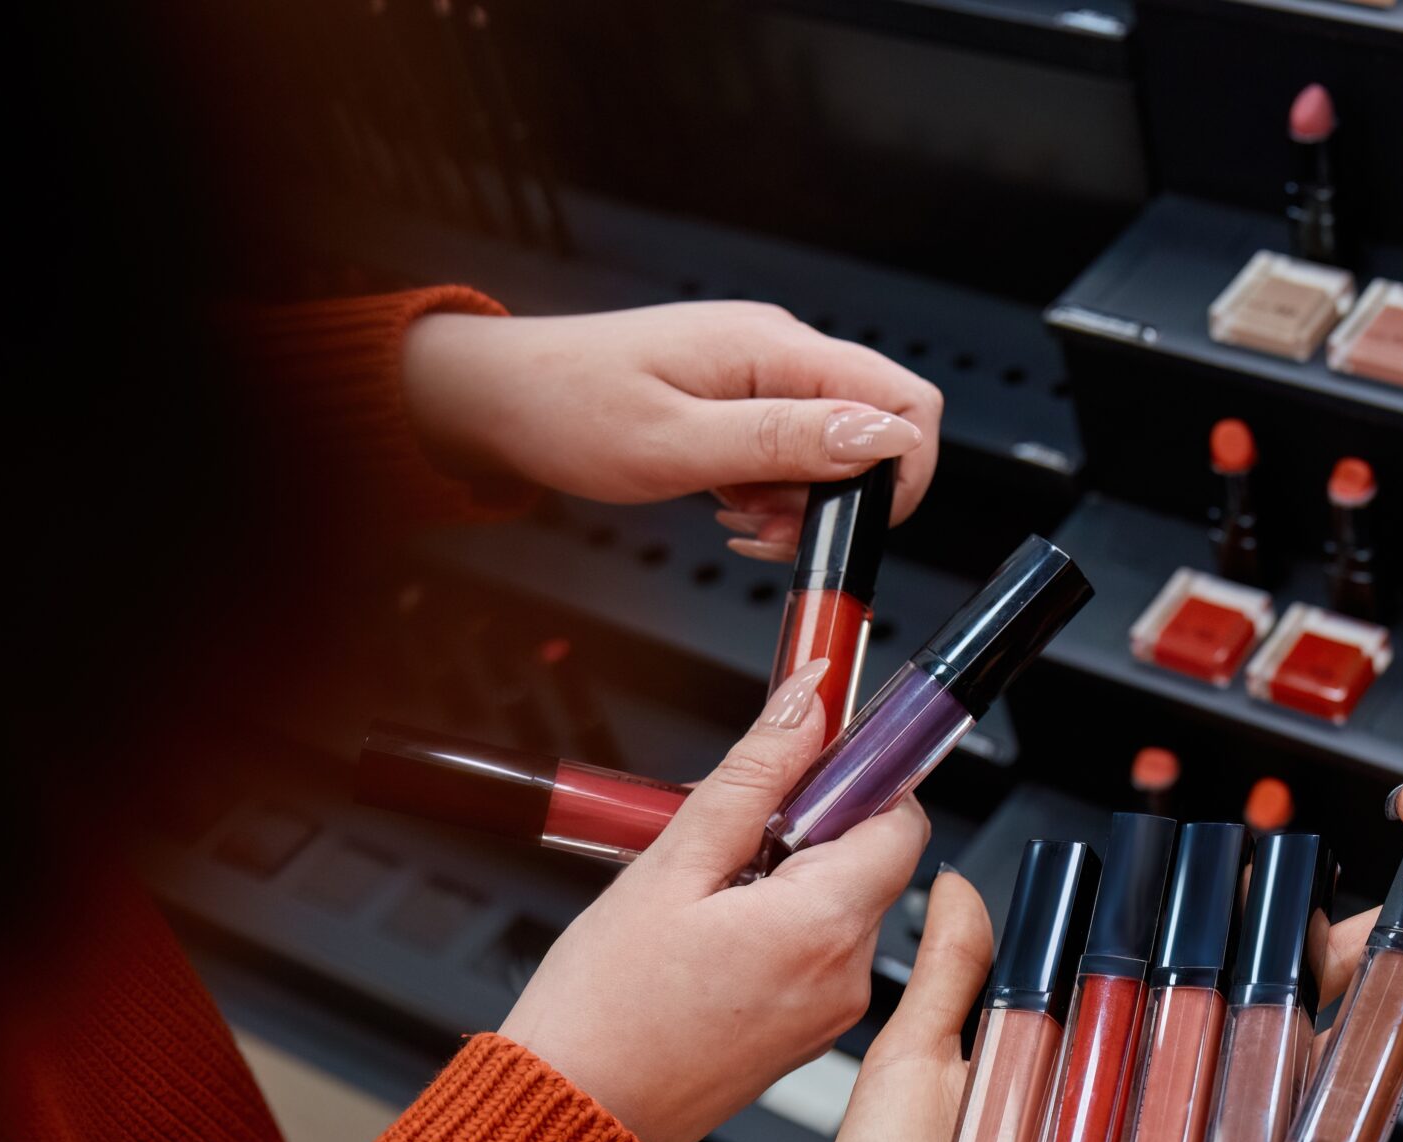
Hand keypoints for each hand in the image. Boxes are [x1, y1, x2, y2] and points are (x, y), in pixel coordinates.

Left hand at [401, 302, 942, 529]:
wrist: (498, 398)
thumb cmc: (565, 409)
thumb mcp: (678, 443)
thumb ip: (787, 442)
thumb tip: (885, 439)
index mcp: (775, 349)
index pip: (905, 400)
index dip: (902, 473)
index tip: (852, 524)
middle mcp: (779, 351)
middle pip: (877, 430)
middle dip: (843, 500)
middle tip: (774, 531)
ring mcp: (762, 373)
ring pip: (838, 451)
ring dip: (803, 504)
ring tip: (740, 519)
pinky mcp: (743, 397)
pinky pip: (796, 452)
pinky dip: (776, 495)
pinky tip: (731, 505)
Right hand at [497, 662, 925, 1141]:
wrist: (573, 1113)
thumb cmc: (605, 1009)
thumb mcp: (672, 863)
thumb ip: (753, 775)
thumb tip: (808, 704)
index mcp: (826, 926)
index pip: (901, 820)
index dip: (857, 779)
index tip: (804, 764)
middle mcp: (847, 976)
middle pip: (868, 861)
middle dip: (806, 828)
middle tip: (722, 834)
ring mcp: (830, 1012)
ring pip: (838, 905)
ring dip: (784, 877)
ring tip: (702, 896)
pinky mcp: (806, 1034)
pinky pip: (814, 953)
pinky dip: (775, 926)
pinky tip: (707, 938)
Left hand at [781, 873, 1402, 1141]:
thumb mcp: (916, 1059)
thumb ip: (954, 976)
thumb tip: (959, 886)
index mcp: (1074, 1061)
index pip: (1162, 984)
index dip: (1217, 939)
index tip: (1269, 886)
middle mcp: (1123, 1112)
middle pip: (1231, 1039)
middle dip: (1306, 989)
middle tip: (1368, 941)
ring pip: (1259, 1116)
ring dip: (1334, 1076)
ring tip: (1401, 1027)